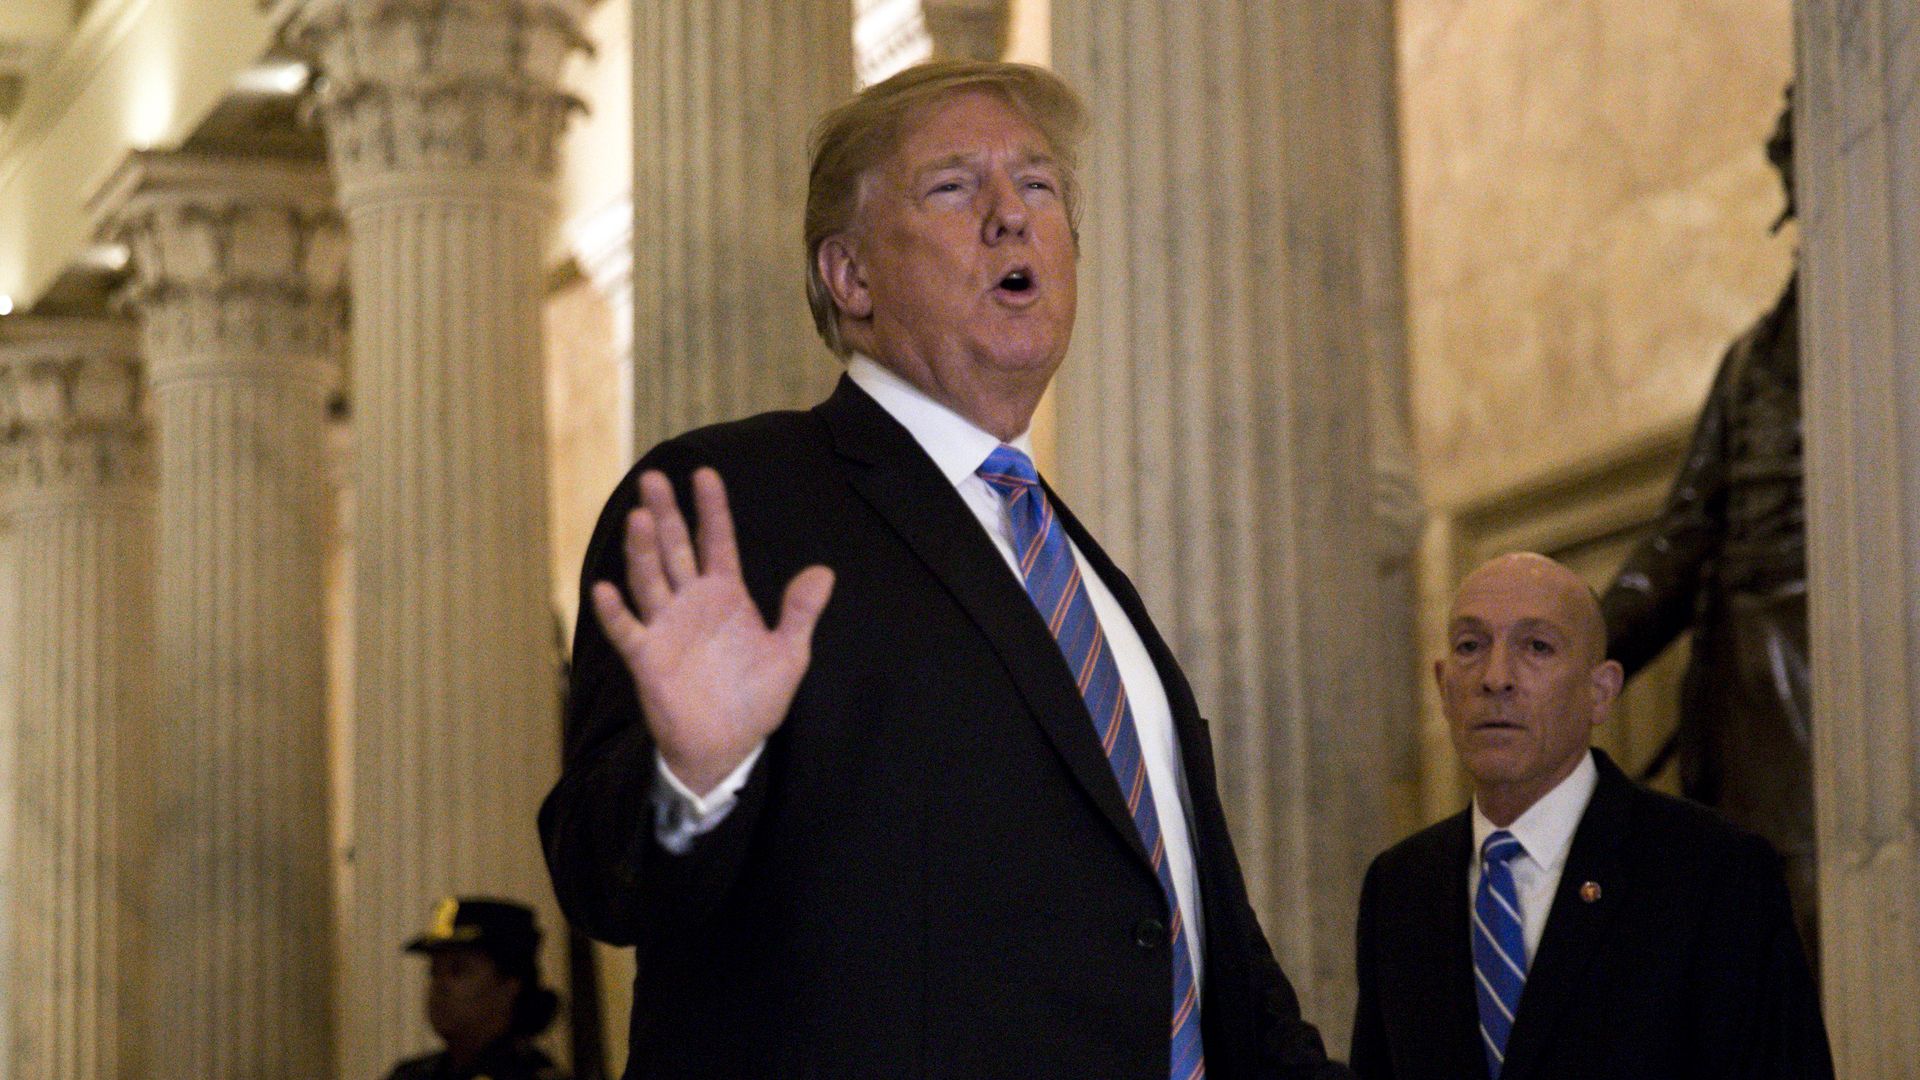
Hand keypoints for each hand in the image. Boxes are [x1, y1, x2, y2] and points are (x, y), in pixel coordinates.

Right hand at [590, 467, 834, 795]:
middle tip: (654, 478)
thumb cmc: (756, 700)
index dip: (712, 508)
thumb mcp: (789, 655)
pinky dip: (614, 611)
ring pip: (650, 579)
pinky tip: (604, 588)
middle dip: (667, 513)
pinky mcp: (646, 657)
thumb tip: (824, 571)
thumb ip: (800, 613)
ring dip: (643, 550)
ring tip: (638, 519)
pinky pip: (627, 629)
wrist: (726, 746)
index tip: (706, 474)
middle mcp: (691, 602)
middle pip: (676, 548)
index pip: (717, 541)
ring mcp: (666, 627)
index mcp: (726, 595)